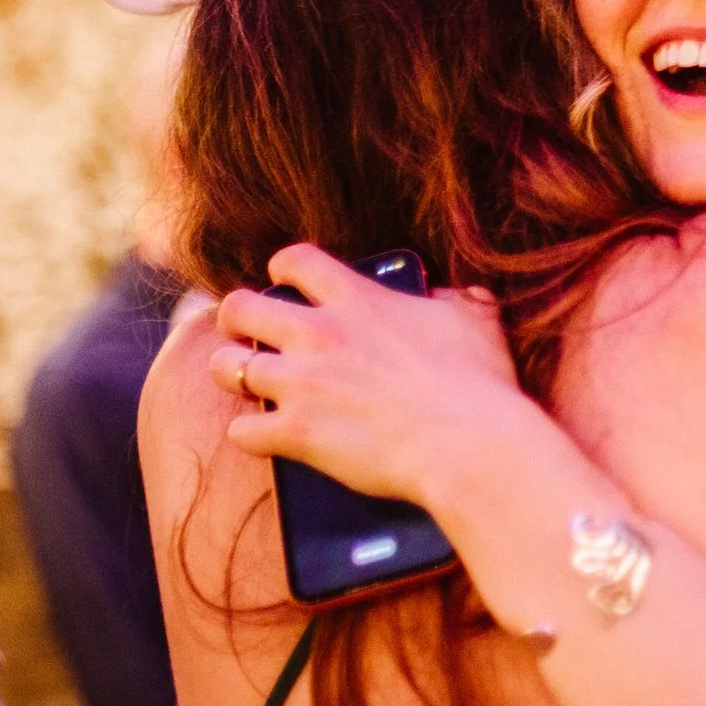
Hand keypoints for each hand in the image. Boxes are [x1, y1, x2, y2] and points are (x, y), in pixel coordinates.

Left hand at [210, 244, 550, 505]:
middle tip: (246, 333)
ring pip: (226, 367)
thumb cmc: (479, 384)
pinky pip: (242, 430)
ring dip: (234, 375)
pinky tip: (266, 437)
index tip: (283, 280)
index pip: (296, 261)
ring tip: (247, 384)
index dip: (282, 269)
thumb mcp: (477, 320)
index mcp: (359, 301)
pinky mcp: (296, 433)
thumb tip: (453, 296)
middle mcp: (319, 334)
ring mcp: (301, 384)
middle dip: (236, 319)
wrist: (469, 444)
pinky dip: (251, 434)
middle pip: (240, 308)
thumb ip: (456, 299)